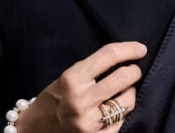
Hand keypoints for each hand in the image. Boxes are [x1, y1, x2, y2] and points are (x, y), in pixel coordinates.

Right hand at [15, 41, 146, 132]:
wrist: (33, 130)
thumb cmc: (53, 99)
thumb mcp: (67, 77)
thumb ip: (93, 68)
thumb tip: (124, 58)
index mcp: (73, 79)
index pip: (109, 56)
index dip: (130, 49)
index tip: (141, 49)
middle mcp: (82, 99)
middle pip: (124, 77)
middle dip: (134, 71)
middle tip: (132, 71)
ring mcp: (89, 122)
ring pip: (128, 101)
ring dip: (130, 92)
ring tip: (122, 91)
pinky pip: (121, 121)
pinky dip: (121, 113)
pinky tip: (113, 110)